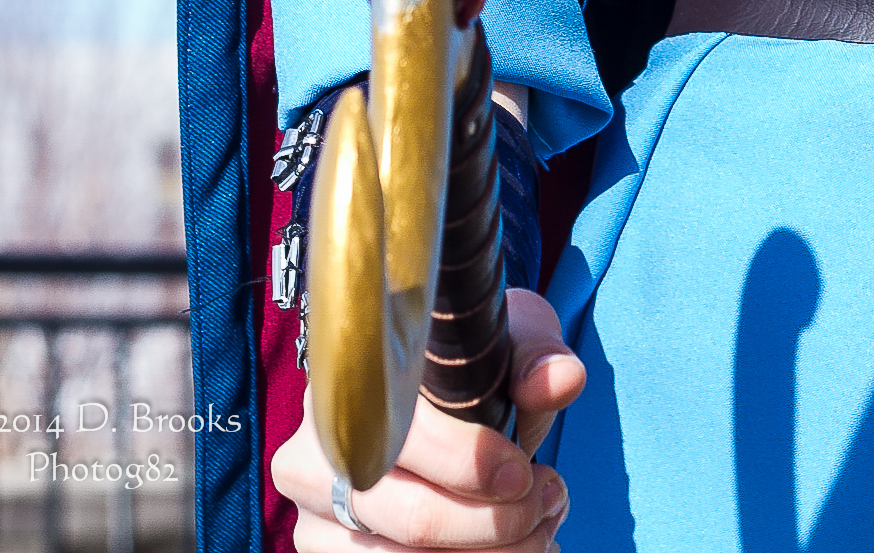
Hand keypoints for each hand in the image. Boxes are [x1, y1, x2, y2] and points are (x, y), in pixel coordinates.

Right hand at [275, 291, 586, 550]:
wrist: (446, 405)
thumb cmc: (471, 367)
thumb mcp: (506, 341)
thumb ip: (534, 357)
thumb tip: (562, 379)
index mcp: (347, 383)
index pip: (401, 435)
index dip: (468, 461)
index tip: (524, 472)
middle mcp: (312, 453)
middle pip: (412, 516)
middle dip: (495, 524)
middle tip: (546, 504)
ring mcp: (315, 517)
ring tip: (537, 534)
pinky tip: (508, 552)